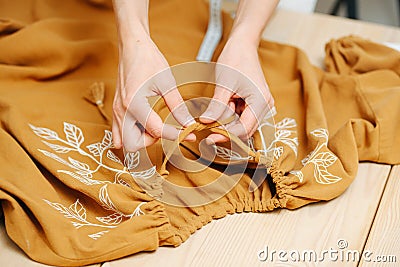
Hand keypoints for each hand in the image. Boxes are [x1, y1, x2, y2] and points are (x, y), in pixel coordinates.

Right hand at [112, 34, 194, 151]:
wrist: (132, 46)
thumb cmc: (148, 60)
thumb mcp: (167, 82)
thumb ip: (177, 106)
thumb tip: (188, 123)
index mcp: (134, 103)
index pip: (155, 131)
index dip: (174, 135)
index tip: (188, 133)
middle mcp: (122, 111)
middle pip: (133, 145)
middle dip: (151, 141)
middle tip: (165, 129)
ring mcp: (117, 111)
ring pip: (124, 141)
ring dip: (141, 139)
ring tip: (156, 125)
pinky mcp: (117, 109)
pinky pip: (119, 132)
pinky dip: (132, 134)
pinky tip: (145, 125)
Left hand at [200, 36, 274, 143]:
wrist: (242, 45)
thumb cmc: (235, 59)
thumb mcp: (224, 83)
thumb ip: (217, 106)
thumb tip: (205, 122)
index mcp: (260, 101)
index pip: (244, 129)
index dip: (226, 135)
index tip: (209, 137)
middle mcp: (265, 105)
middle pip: (245, 130)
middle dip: (226, 130)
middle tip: (207, 128)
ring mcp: (261, 105)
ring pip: (242, 124)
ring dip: (228, 120)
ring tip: (221, 102)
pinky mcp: (254, 104)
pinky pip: (242, 116)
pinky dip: (230, 114)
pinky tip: (226, 101)